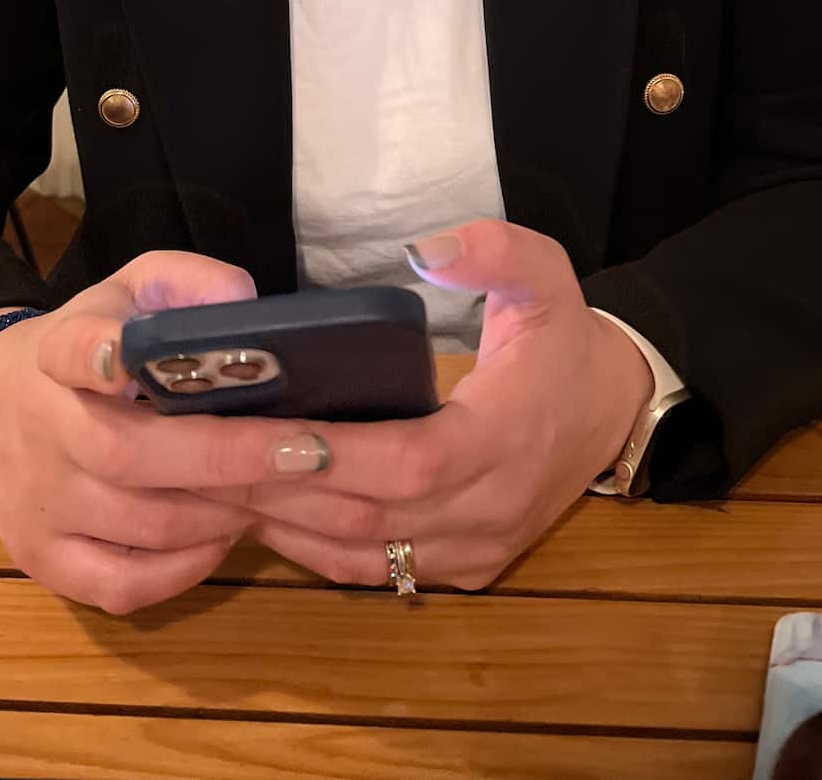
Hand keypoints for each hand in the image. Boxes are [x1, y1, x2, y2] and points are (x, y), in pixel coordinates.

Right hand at [0, 253, 331, 613]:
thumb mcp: (128, 290)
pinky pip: (120, 584)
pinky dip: (183, 572)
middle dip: (228, 457)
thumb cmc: (85, 342)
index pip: (71, 349)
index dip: (100, 353)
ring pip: (140, 526)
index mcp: (58, 352)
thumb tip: (245, 304)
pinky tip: (223, 537)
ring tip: (284, 495)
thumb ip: (187, 283)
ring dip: (223, 515)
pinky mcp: (40, 560)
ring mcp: (39, 505)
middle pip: (129, 454)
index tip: (128, 356)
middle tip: (313, 453)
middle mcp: (43, 431)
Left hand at [236, 219, 653, 589]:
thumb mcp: (545, 274)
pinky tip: (264, 516)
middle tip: (205, 458)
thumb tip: (421, 251)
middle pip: (371, 516)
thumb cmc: (565, 339)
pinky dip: (315, 549)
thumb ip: (492, 251)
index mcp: (507, 434)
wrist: (616, 411)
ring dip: (287, 526)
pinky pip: (377, 571)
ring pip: (365, 554)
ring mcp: (477, 548)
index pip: (415, 460)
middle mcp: (490, 506)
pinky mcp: (465, 569)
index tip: (270, 432)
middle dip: (284, 491)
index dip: (340, 453)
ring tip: (214, 486)